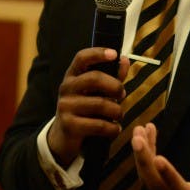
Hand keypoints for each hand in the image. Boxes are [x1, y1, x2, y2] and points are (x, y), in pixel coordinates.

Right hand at [47, 47, 129, 166]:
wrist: (63, 135)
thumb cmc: (84, 109)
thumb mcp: (94, 92)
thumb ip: (111, 76)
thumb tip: (125, 60)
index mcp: (72, 76)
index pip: (82, 58)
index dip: (98, 53)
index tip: (114, 54)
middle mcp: (66, 88)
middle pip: (94, 78)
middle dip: (115, 86)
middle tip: (122, 94)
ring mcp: (65, 106)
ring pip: (100, 104)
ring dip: (117, 110)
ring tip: (120, 115)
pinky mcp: (69, 125)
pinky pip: (98, 125)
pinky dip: (112, 128)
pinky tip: (115, 129)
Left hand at [132, 123, 189, 189]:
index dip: (169, 176)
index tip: (157, 157)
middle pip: (156, 185)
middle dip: (145, 161)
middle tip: (138, 137)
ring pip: (149, 178)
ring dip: (142, 154)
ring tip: (140, 129)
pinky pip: (151, 173)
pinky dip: (147, 154)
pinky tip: (147, 133)